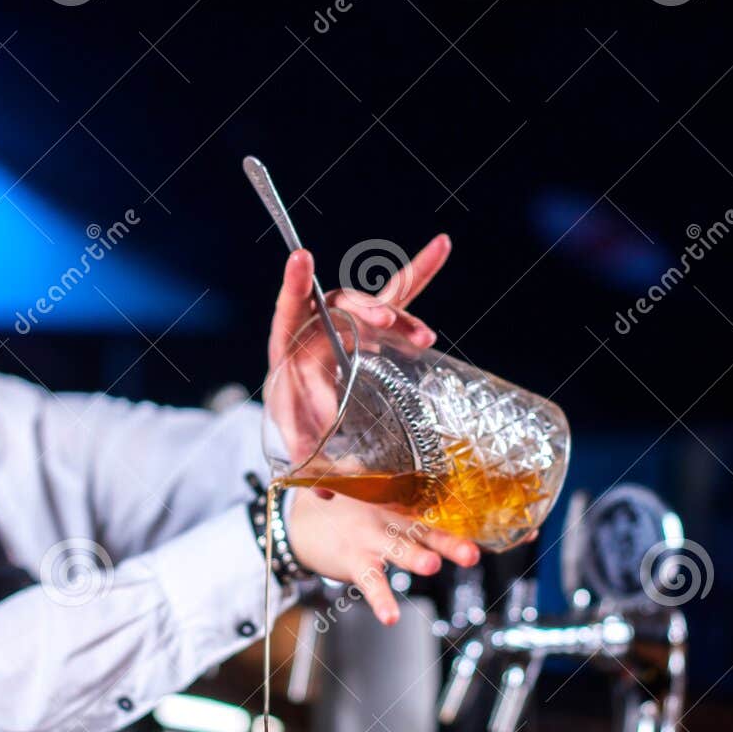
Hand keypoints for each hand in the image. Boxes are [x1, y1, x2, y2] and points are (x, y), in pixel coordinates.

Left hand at [265, 234, 451, 493]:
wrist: (307, 415)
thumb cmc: (296, 422)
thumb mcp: (297, 438)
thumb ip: (309, 455)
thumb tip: (330, 485)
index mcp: (289, 348)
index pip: (289, 311)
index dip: (294, 287)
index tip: (302, 258)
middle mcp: (318, 327)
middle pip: (340, 306)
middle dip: (364, 311)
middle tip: (384, 323)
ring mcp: (347, 323)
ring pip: (374, 307)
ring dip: (398, 317)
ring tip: (423, 337)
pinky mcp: (373, 328)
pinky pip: (398, 297)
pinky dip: (420, 272)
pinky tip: (443, 245)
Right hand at [283, 485, 479, 625]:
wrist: (295, 521)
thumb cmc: (337, 509)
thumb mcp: (365, 490)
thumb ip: (390, 483)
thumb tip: (419, 468)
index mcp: (396, 508)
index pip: (434, 517)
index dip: (461, 528)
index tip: (490, 541)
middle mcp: (386, 521)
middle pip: (422, 531)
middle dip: (447, 543)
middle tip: (469, 554)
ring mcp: (368, 540)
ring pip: (395, 550)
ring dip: (413, 557)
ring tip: (431, 566)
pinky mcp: (351, 560)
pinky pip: (368, 582)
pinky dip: (380, 600)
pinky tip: (391, 618)